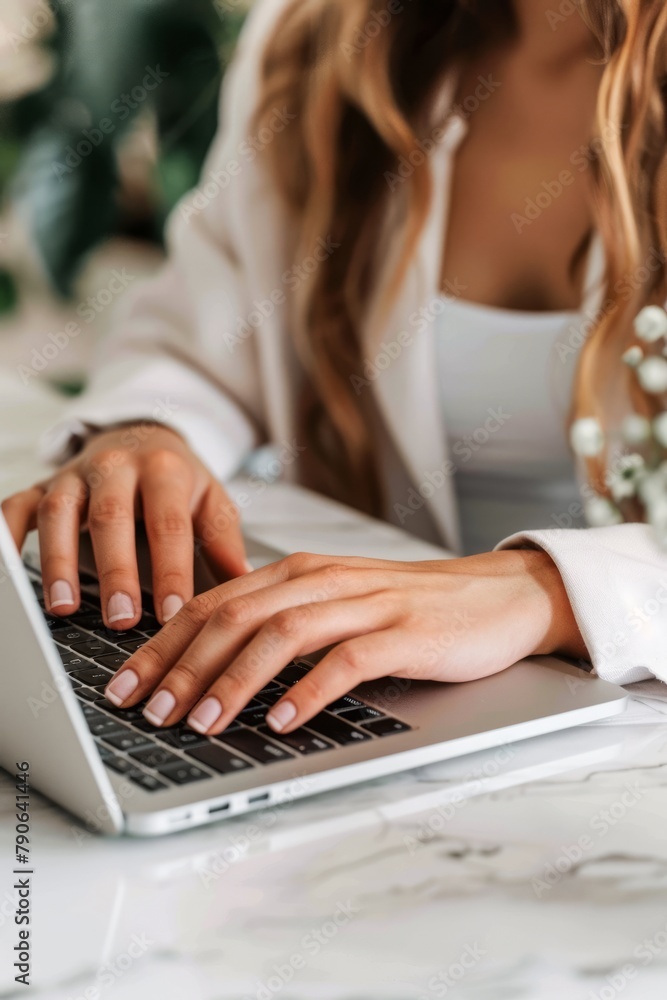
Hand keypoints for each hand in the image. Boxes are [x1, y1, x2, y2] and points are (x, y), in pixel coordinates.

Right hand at [1, 424, 248, 627]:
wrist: (143, 435)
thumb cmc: (179, 481)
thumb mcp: (212, 499)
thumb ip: (224, 539)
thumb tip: (245, 584)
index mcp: (164, 470)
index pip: (169, 523)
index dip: (171, 569)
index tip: (173, 613)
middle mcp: (116, 466)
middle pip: (112, 517)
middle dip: (116, 570)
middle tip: (122, 620)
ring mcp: (75, 475)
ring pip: (59, 512)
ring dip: (59, 561)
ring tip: (65, 608)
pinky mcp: (43, 484)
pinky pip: (17, 506)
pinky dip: (7, 534)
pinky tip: (6, 570)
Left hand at [103, 548, 586, 733]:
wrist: (496, 595)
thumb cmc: (409, 608)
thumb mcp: (335, 605)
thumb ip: (281, 621)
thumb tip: (213, 663)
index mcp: (298, 572)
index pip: (213, 603)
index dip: (164, 645)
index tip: (128, 685)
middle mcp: (323, 580)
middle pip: (235, 616)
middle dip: (184, 666)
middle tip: (151, 711)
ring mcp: (365, 604)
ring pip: (282, 634)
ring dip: (234, 680)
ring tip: (203, 722)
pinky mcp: (404, 633)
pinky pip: (346, 660)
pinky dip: (309, 690)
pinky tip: (282, 720)